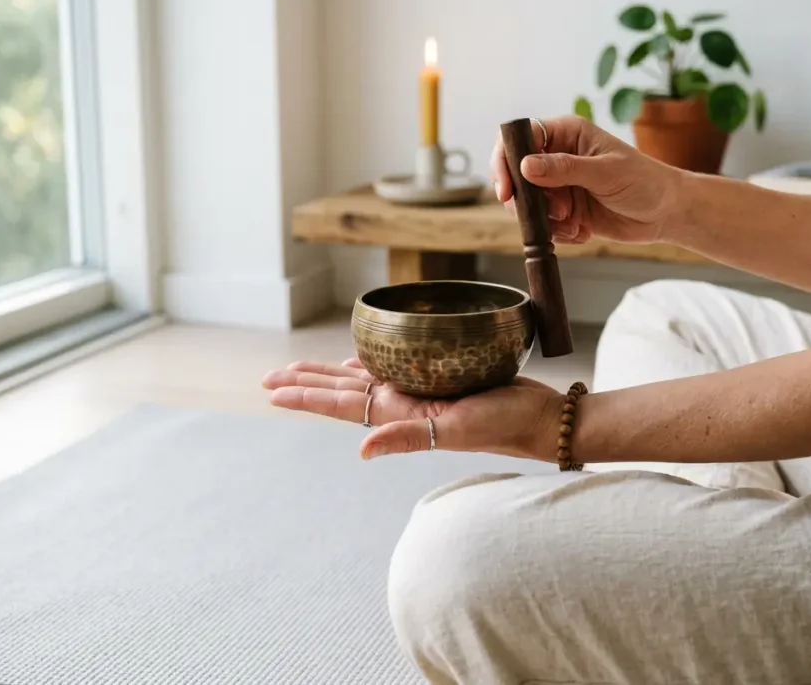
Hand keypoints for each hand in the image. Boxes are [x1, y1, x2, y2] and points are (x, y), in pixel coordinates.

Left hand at [261, 359, 565, 462]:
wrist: (541, 419)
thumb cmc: (505, 424)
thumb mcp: (456, 430)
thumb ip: (409, 438)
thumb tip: (361, 450)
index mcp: (401, 414)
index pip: (342, 404)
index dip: (306, 395)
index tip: (273, 390)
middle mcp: (404, 404)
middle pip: (343, 391)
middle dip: (306, 383)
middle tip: (269, 378)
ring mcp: (419, 392)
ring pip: (362, 380)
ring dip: (330, 374)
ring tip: (301, 368)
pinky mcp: (438, 379)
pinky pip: (393, 369)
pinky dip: (369, 364)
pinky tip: (357, 360)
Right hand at [489, 115, 685, 243]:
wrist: (667, 213)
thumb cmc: (646, 182)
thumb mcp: (605, 172)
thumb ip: (564, 169)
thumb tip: (525, 166)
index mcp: (566, 135)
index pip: (520, 138)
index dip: (505, 161)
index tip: (507, 189)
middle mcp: (557, 158)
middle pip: (516, 175)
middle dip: (528, 200)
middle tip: (555, 212)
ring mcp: (559, 185)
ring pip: (526, 204)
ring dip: (545, 219)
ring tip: (573, 222)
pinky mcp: (563, 211)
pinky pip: (543, 224)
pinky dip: (557, 233)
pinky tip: (582, 231)